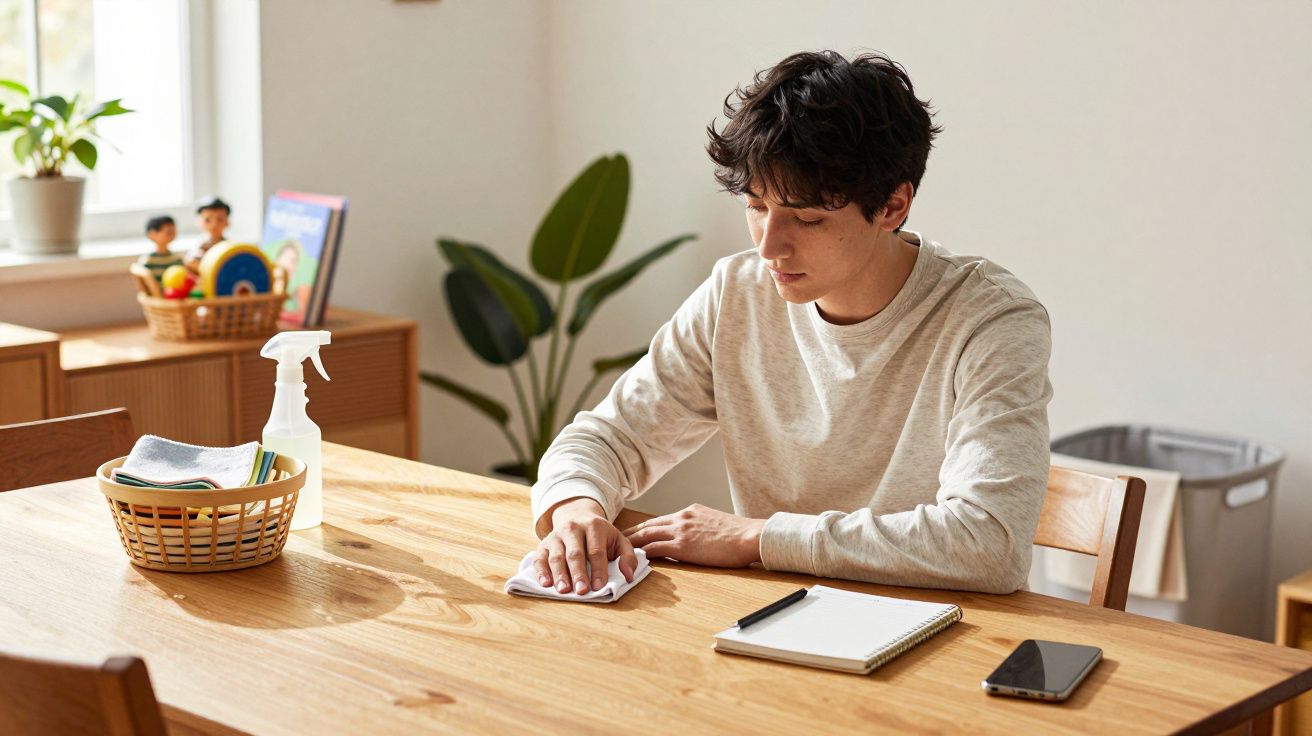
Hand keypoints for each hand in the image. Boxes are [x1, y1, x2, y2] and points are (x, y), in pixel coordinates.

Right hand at [535, 498, 637, 595]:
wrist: (577, 517)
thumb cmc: (601, 535)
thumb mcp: (619, 540)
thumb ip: (628, 557)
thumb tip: (628, 576)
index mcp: (594, 526)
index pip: (596, 551)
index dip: (598, 569)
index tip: (600, 586)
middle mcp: (572, 528)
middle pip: (575, 554)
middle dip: (578, 574)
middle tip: (582, 591)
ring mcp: (556, 536)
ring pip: (556, 557)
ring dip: (559, 575)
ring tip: (564, 590)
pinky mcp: (543, 545)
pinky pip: (539, 558)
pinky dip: (541, 571)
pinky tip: (546, 583)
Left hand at [622, 503, 764, 567]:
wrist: (750, 536)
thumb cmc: (740, 535)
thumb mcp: (716, 523)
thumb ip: (701, 527)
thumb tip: (696, 537)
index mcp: (691, 511)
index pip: (662, 519)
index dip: (646, 526)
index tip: (635, 531)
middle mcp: (682, 517)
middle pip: (649, 524)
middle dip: (631, 532)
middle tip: (616, 538)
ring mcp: (681, 530)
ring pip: (647, 534)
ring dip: (631, 542)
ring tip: (617, 549)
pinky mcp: (682, 546)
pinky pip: (655, 549)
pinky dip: (642, 553)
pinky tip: (633, 559)